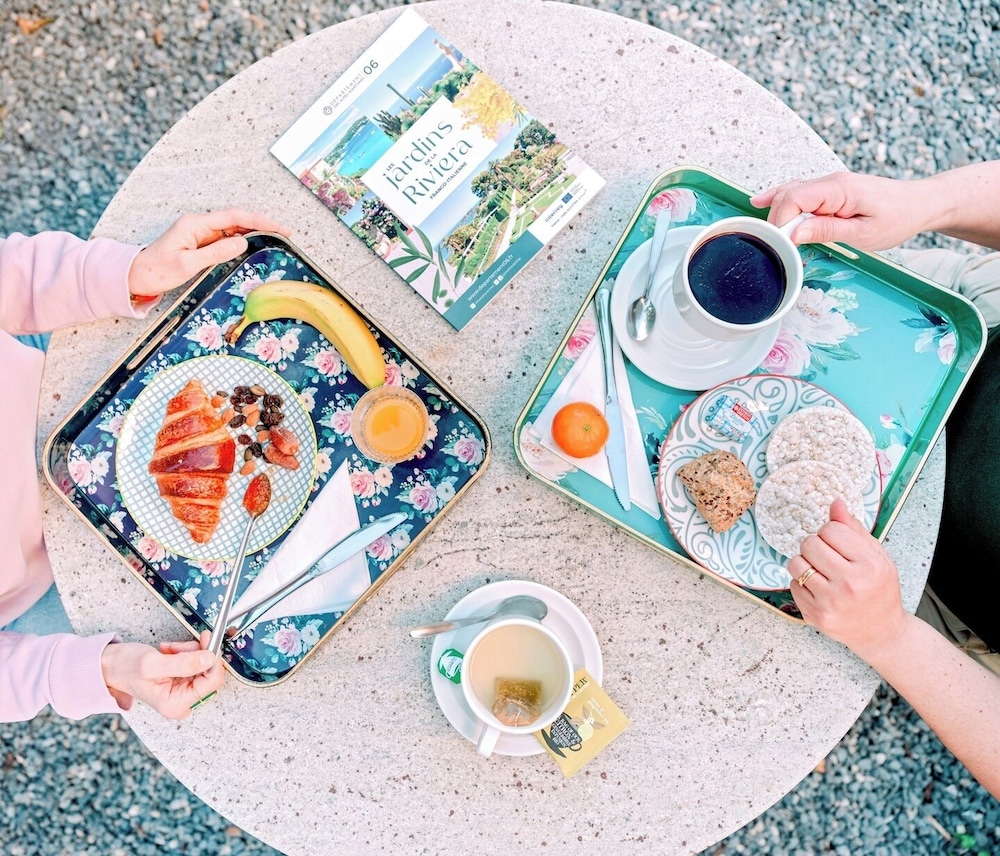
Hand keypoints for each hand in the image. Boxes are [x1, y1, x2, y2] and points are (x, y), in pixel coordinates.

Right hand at [101, 630, 224, 718]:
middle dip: (195, 654)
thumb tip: (210, 658)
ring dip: (188, 651)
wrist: (111, 665)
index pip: (212, 682)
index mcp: (176, 704)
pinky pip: (195, 661)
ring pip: (203, 663)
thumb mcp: (153, 664)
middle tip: (179, 647)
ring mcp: (183, 690)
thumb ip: (183, 663)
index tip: (208, 640)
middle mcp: (182, 701)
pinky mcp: (183, 679)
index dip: (213, 659)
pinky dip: (185, 651)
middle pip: (209, 672)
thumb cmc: (125, 668)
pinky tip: (169, 652)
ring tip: (169, 650)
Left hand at [128, 209, 289, 297]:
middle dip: (261, 223)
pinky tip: (253, 245)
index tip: (278, 227)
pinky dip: (242, 239)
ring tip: (274, 239)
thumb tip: (242, 242)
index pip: (233, 217)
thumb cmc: (157, 270)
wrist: (136, 275)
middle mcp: (198, 224)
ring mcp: (199, 233)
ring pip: (232, 228)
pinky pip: (225, 237)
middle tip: (284, 234)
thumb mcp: (187, 264)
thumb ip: (215, 252)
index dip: (258, 220)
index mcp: (195, 224)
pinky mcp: (199, 242)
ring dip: (253, 231)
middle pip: (236, 219)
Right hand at [750, 172, 933, 249]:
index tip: (781, 244)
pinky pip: (799, 192)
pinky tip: (763, 202)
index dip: (780, 222)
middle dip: (776, 221)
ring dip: (776, 211)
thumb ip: (827, 231)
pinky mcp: (830, 191)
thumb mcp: (863, 233)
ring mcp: (829, 184)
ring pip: (790, 191)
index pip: (793, 199)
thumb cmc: (898, 218)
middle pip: (787, 195)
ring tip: (765, 232)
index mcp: (838, 189)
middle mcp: (830, 182)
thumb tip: (794, 233)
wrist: (920, 203)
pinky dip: (781, 200)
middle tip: (776, 247)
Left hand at [787, 499, 907, 659]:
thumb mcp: (877, 556)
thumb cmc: (879, 589)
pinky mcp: (815, 615)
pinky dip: (802, 583)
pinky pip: (793, 584)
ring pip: (796, 563)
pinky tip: (819, 589)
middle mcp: (850, 584)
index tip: (838, 543)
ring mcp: (831, 602)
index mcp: (870, 565)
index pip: (831, 529)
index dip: (831, 532)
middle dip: (815, 545)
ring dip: (804, 563)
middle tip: (827, 556)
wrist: (881, 632)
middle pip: (810, 543)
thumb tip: (835, 503)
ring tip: (821, 571)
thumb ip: (854, 529)